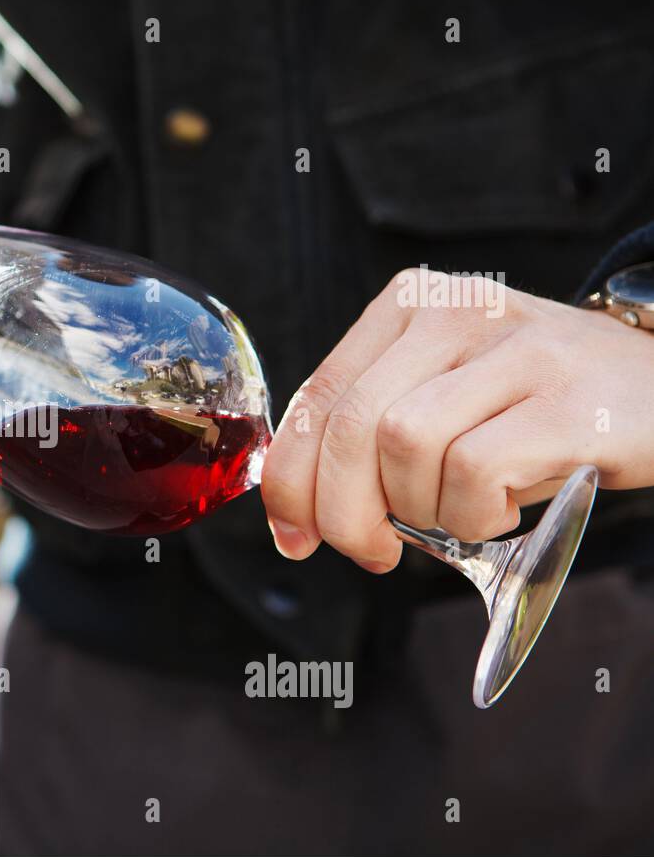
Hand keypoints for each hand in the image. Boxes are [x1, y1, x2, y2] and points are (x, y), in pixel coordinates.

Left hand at [261, 268, 653, 571]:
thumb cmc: (539, 410)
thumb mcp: (446, 402)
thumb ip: (370, 436)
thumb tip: (296, 513)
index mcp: (409, 306)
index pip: (318, 395)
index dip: (291, 478)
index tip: (294, 535)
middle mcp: (455, 310)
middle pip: (352, 425)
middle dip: (343, 510)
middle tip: (372, 551)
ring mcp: (514, 348)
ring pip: (405, 444)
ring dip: (422, 510)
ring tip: (462, 512)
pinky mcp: (565, 398)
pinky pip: (474, 471)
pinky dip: (473, 514)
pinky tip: (502, 509)